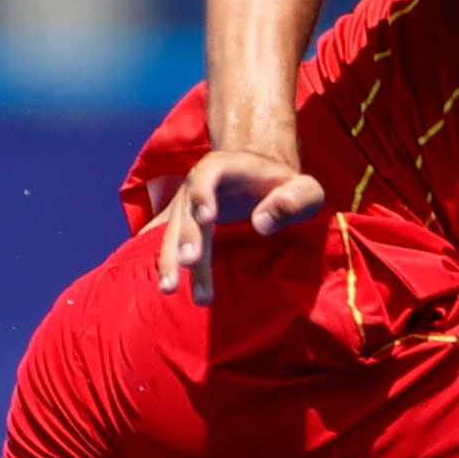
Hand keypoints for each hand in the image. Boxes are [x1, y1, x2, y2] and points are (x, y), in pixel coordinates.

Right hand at [154, 147, 324, 304]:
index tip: (206, 218)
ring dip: (170, 259)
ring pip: (174, 231)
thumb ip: (294, 200)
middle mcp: (198, 185)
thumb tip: (262, 223)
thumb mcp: (305, 190)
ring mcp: (186, 205)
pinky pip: (167, 240)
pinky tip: (153, 282)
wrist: (261, 177)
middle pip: (188, 210)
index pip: (210, 175)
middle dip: (187, 237)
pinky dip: (162, 259)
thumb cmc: (287, 187)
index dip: (205, 193)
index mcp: (227, 168)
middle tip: (189, 262)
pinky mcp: (182, 222)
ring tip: (169, 289)